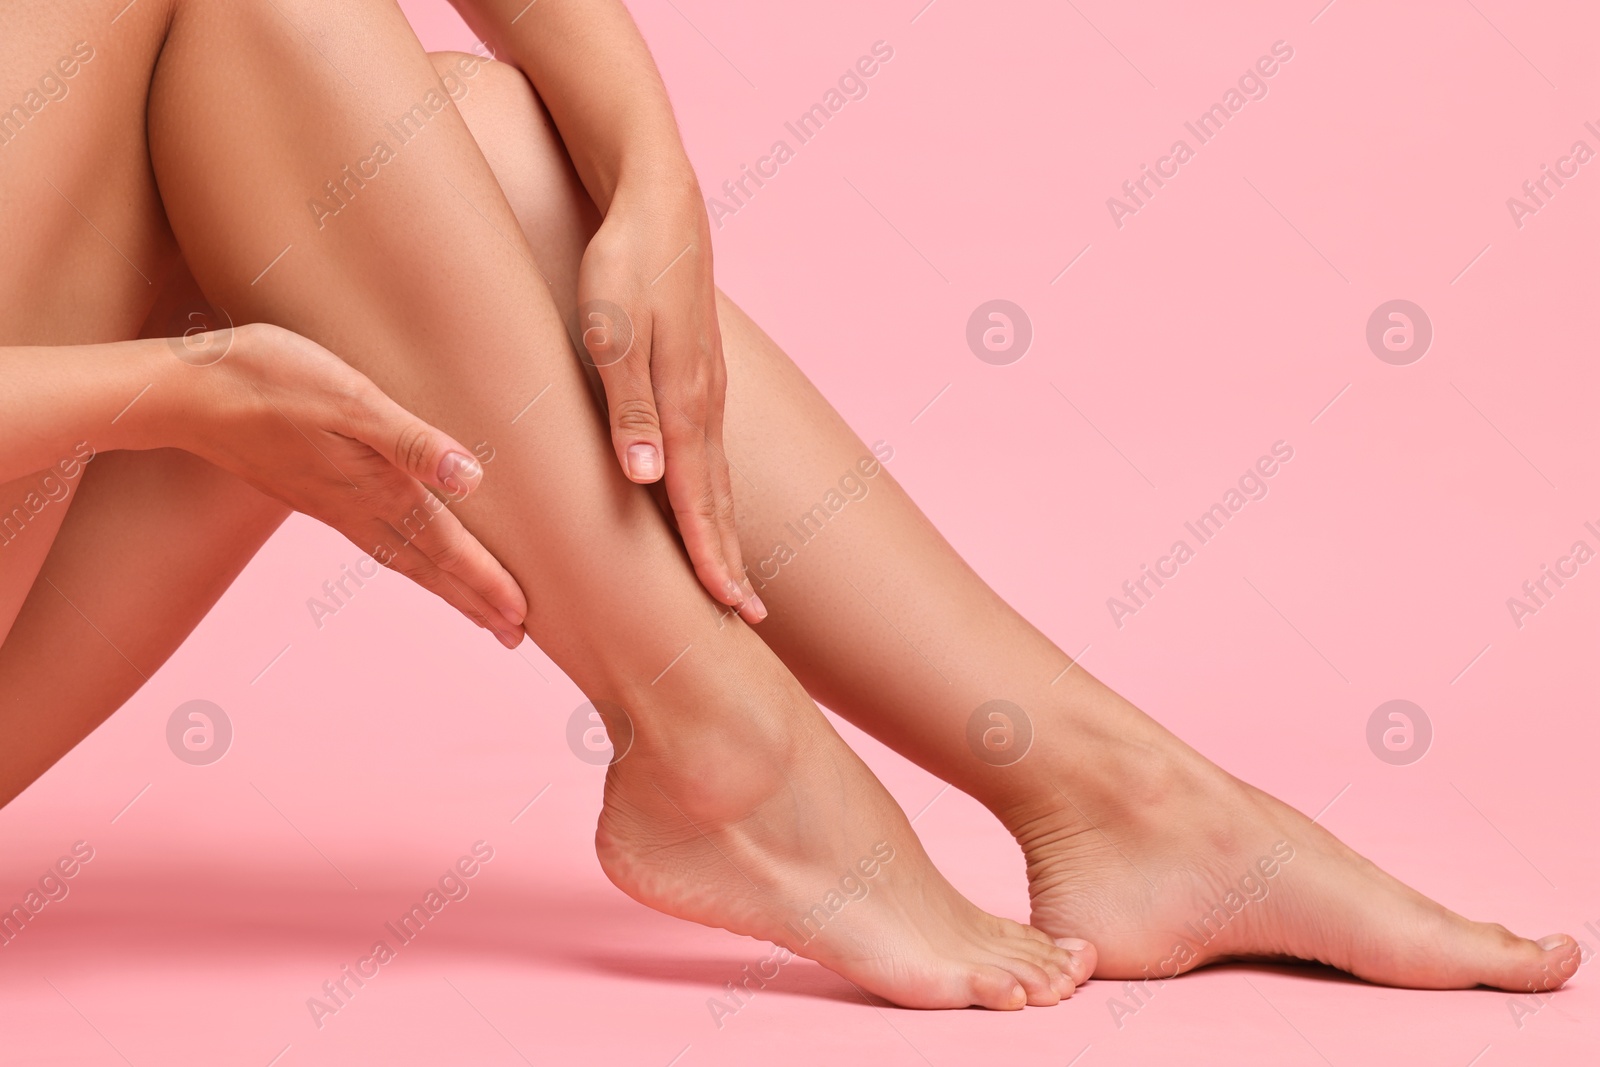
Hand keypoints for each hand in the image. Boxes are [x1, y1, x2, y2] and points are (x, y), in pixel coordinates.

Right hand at [171, 323, 527, 646]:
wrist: (183, 392)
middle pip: (429, 567)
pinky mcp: (314, 492)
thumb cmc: (270, 381)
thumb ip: (412, 441)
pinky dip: (408, 562)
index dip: (487, 582)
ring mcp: (333, 505)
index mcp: (377, 488)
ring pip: (403, 560)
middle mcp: (358, 507)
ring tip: (477, 612)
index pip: (447, 547)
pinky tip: (410, 559)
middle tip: (515, 638)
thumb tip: (471, 480)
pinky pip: (376, 542)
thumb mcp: (351, 399)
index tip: (522, 619)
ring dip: (444, 588)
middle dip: (474, 602)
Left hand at [576, 176, 763, 622]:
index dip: (711, 560)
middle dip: (732, 562)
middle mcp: (705, 405)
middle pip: (720, 499)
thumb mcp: (612, 331)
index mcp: (685, 403)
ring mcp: (707, 390)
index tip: (729, 612)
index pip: (699, 501)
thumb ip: (629, 408)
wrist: (659, 198)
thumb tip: (645, 480)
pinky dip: (715, 492)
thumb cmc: (625, 263)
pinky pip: (711, 450)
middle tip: (749, 621)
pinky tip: (709, 500)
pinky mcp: (698, 374)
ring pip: (719, 477)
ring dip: (727, 531)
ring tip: (735, 577)